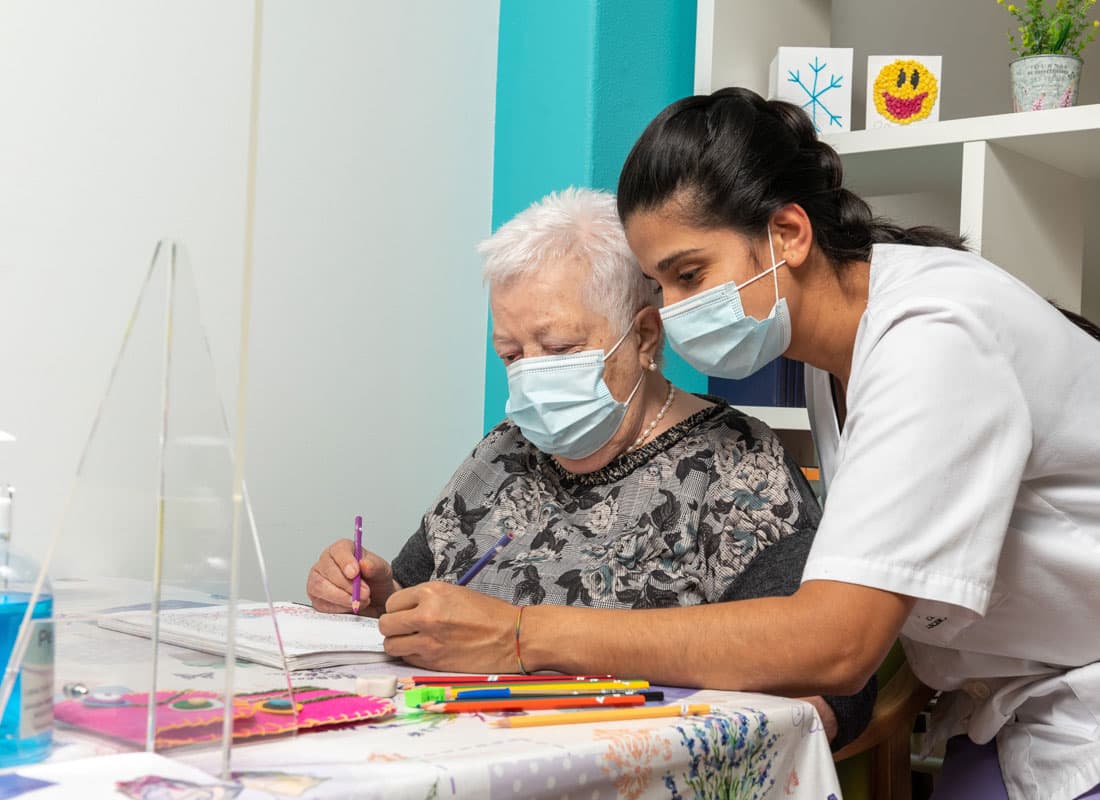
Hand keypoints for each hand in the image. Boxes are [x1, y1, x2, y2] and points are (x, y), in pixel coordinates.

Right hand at [306, 538, 397, 616]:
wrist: (376, 600)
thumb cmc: (375, 580)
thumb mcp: (382, 570)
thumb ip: (375, 566)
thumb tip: (364, 564)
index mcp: (342, 549)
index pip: (338, 551)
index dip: (345, 562)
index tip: (355, 573)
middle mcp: (326, 562)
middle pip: (327, 570)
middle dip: (347, 584)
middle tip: (364, 593)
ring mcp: (318, 580)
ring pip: (320, 587)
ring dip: (341, 597)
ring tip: (359, 601)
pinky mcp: (317, 599)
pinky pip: (322, 603)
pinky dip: (338, 607)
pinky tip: (351, 606)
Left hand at [379, 582, 516, 671]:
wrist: (512, 637)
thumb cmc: (489, 614)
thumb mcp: (456, 593)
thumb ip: (428, 600)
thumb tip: (407, 610)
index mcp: (432, 593)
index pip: (392, 602)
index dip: (398, 609)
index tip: (405, 614)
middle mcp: (426, 615)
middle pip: (386, 624)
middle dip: (393, 627)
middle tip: (405, 629)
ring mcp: (428, 640)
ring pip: (391, 645)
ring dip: (399, 644)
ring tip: (413, 642)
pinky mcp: (433, 662)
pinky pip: (407, 659)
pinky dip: (412, 657)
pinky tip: (427, 652)